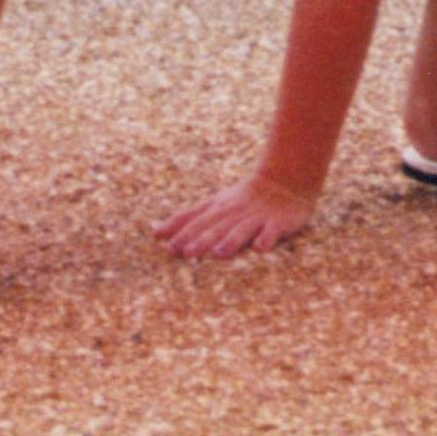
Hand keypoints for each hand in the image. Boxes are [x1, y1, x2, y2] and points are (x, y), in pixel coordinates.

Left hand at [153, 175, 315, 258]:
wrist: (282, 182)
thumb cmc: (241, 199)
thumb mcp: (212, 205)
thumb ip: (186, 219)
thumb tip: (154, 232)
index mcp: (217, 209)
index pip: (197, 220)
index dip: (183, 232)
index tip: (168, 245)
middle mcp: (234, 214)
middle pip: (216, 227)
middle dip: (201, 239)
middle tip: (187, 252)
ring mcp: (256, 218)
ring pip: (241, 230)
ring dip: (231, 241)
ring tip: (218, 254)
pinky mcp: (277, 223)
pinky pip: (271, 232)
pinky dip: (266, 238)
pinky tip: (259, 248)